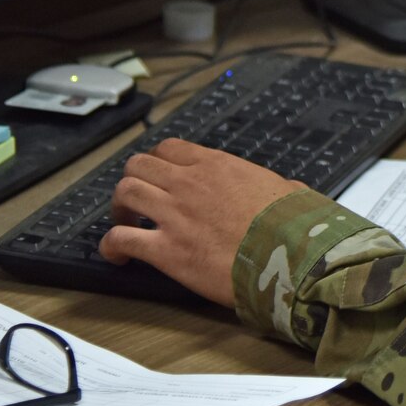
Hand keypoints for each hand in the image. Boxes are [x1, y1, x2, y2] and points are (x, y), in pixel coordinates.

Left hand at [98, 139, 300, 306]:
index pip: (169, 149)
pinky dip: (111, 245)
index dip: (158, 162)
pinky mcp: (167, 250)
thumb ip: (281, 186)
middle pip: (139, 165)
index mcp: (217, 165)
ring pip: (125, 193)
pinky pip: (122, 238)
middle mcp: (189, 183)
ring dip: (118, 208)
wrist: (289, 256)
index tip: (159, 177)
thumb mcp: (290, 191)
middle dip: (133, 180)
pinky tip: (116, 255)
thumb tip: (292, 191)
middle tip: (138, 201)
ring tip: (124, 223)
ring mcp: (174, 215)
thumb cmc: (294, 226)